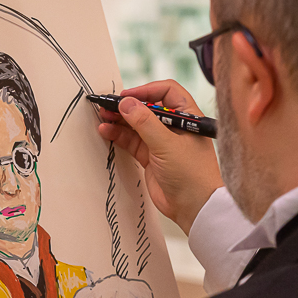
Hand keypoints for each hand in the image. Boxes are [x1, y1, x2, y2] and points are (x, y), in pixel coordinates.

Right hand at [98, 80, 223, 234]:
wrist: (194, 207)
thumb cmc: (192, 174)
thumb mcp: (167, 145)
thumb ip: (145, 123)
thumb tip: (127, 103)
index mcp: (187, 116)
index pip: (166, 92)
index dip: (146, 91)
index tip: (127, 96)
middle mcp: (174, 126)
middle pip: (147, 108)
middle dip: (128, 106)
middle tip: (108, 106)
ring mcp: (161, 142)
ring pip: (136, 125)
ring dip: (120, 121)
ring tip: (103, 118)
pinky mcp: (151, 157)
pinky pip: (132, 141)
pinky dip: (119, 135)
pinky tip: (107, 131)